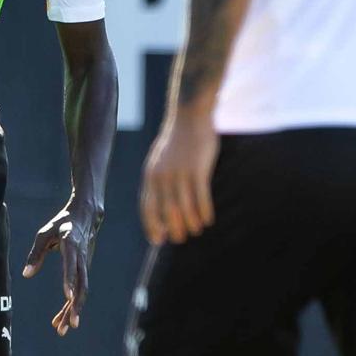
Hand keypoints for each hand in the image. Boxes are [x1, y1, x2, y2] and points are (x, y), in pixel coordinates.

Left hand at [23, 197, 101, 334]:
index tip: (68, 296)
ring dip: (72, 311)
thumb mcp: (45, 233)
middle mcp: (82, 258)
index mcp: (72, 245)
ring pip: (81, 292)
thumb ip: (35, 254)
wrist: (86, 217)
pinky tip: (60, 320)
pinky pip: (78, 290)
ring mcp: (85, 266)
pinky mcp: (83, 270)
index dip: (70, 280)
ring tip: (62, 330)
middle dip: (75, 306)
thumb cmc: (61, 224)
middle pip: (82, 285)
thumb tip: (26, 275)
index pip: (72, 265)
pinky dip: (70, 305)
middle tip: (70, 325)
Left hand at [140, 114, 219, 245]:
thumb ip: (158, 181)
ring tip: (197, 230)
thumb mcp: (159, 161)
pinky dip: (204, 212)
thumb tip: (162, 207)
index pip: (147, 208)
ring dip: (191, 222)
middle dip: (174, 229)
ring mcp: (180, 173)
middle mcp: (162, 177)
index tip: (158, 240)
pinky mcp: (198, 169)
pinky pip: (201, 197)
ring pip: (185, 208)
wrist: (189, 115)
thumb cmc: (176, 142)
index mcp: (150, 176)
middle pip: (166, 212)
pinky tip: (208, 220)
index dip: (152, 226)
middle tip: (182, 238)